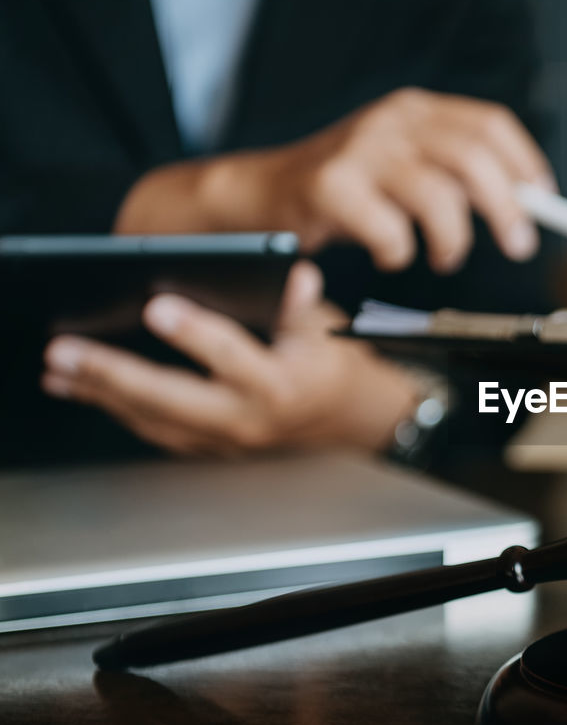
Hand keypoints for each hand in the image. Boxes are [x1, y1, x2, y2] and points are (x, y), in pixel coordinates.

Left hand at [41, 262, 420, 455]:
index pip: (231, 355)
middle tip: (65, 352)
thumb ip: (296, 302)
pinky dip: (119, 409)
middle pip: (171, 398)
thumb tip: (296, 276)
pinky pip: (157, 431)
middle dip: (112, 374)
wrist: (349, 417)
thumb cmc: (331, 362)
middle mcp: (249, 419)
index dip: (193, 332)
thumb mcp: (322, 324)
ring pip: (154, 420)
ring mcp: (228, 441)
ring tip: (58, 371)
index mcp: (279, 384)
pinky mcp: (213, 448)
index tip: (156, 306)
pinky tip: (88, 390)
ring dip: (101, 394)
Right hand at [115, 88, 555, 271]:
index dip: (525, 165)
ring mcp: (360, 151)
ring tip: (445, 257)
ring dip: (455, 239)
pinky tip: (391, 255)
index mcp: (416, 110)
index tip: (543, 202)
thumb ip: (457, 176)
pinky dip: (400, 252)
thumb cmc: (346, 190)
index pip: (489, 124)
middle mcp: (391, 121)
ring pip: (438, 196)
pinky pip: (390, 229)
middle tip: (519, 245)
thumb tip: (528, 203)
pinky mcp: (329, 188)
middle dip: (508, 208)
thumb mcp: (405, 168)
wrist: (260, 195)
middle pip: (474, 157)